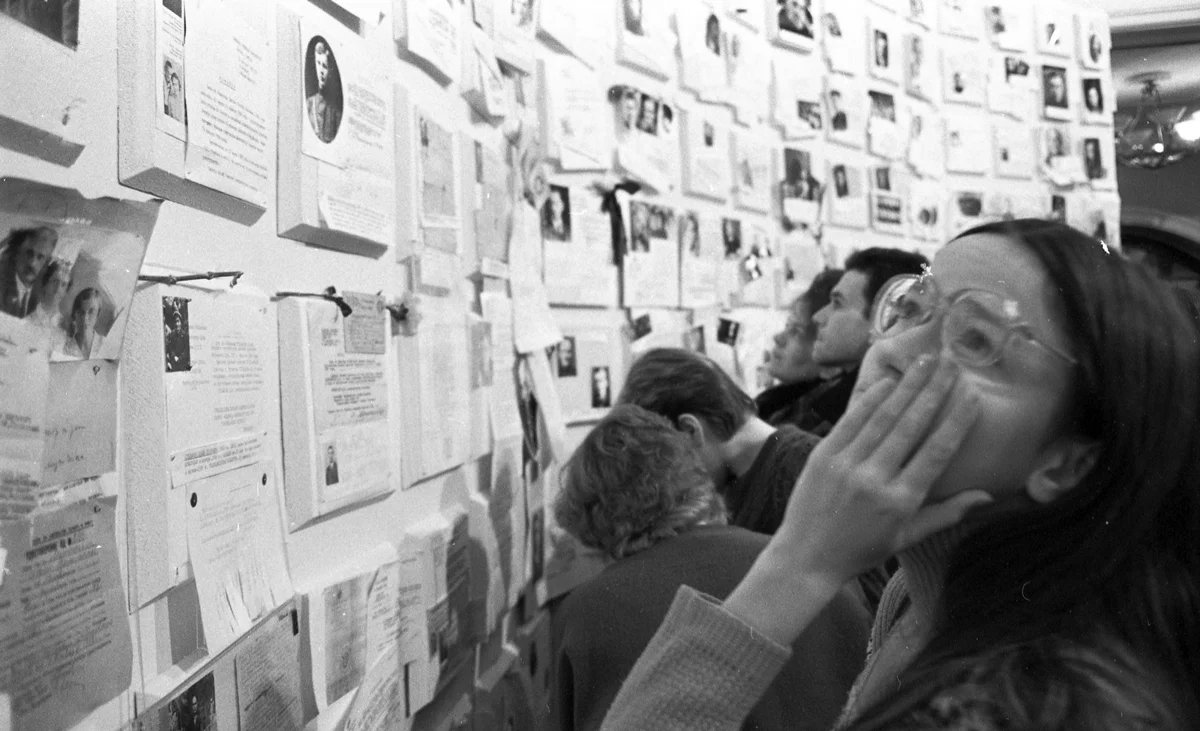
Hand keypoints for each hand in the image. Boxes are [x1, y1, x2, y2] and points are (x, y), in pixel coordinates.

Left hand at [774, 355, 988, 584]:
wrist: (806, 557)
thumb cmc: (861, 550)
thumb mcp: (907, 537)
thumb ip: (947, 513)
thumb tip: (987, 495)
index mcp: (900, 501)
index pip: (936, 452)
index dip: (956, 422)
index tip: (972, 396)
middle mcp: (874, 478)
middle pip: (911, 425)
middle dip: (933, 391)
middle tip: (951, 364)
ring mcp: (845, 464)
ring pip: (882, 417)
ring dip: (906, 386)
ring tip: (925, 361)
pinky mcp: (822, 455)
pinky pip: (851, 420)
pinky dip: (870, 399)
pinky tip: (889, 381)